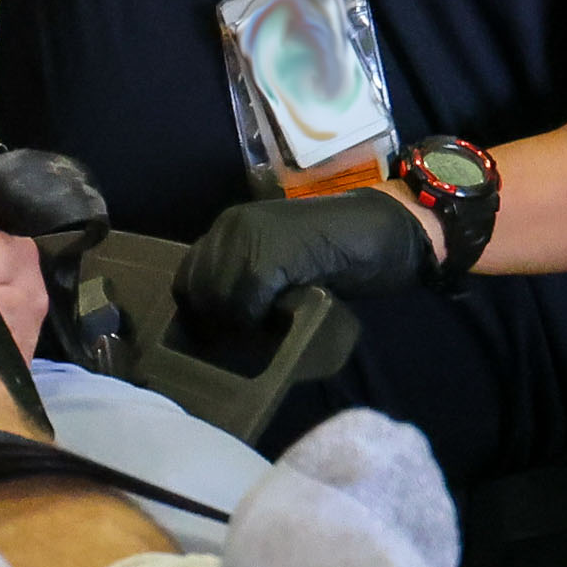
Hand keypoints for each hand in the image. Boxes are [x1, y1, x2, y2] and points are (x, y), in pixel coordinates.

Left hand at [175, 186, 436, 333]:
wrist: (379, 231)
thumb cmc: (332, 251)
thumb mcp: (277, 260)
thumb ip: (243, 277)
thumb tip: (210, 323)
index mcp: (228, 226)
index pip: (186, 279)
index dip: (199, 313)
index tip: (218, 336)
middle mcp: (231, 226)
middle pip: (200, 293)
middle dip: (218, 324)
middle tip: (247, 340)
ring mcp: (250, 237)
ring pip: (220, 301)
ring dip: (239, 327)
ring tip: (267, 332)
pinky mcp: (272, 254)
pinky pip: (247, 304)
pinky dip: (260, 323)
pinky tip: (282, 322)